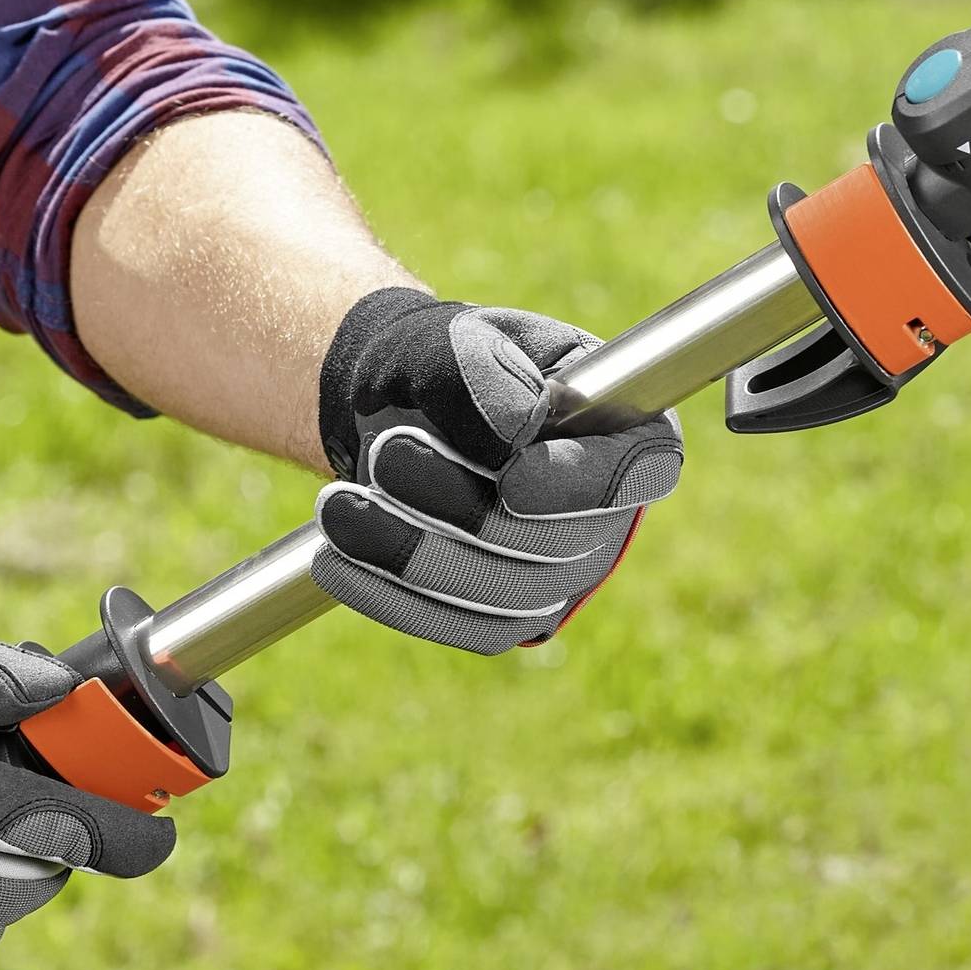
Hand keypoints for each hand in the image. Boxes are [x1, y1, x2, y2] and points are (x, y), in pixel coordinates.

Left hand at [310, 288, 682, 652]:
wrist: (402, 410)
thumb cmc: (446, 366)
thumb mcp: (461, 344)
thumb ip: (485, 378)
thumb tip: (512, 436)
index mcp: (627, 434)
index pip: (636, 472)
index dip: (580, 486)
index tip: (514, 477)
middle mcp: (609, 519)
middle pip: (555, 545)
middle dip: (462, 507)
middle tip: (385, 453)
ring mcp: (560, 579)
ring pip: (500, 596)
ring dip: (412, 554)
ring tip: (337, 505)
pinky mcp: (501, 617)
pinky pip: (455, 625)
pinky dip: (389, 595)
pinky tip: (334, 559)